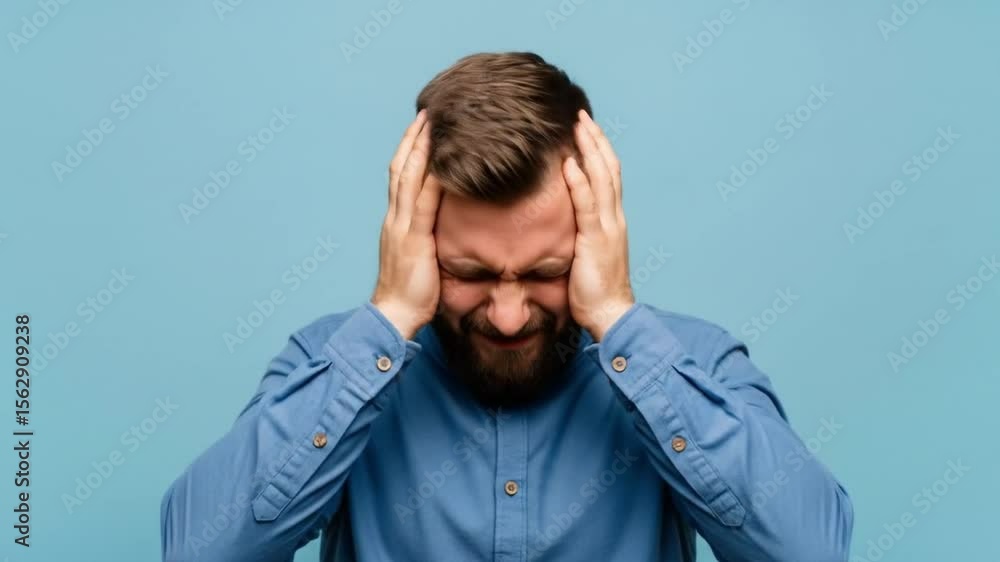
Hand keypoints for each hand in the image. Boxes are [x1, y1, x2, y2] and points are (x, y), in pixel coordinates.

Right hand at [371, 110, 442, 338]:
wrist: (394, 315)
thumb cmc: (412, 291)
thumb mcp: (421, 255)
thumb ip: (429, 235)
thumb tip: (447, 222)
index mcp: (396, 220)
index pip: (401, 175)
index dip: (411, 148)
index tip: (424, 125)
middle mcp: (395, 217)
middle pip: (401, 167)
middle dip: (414, 137)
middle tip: (429, 110)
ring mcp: (402, 226)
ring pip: (408, 178)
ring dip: (421, 148)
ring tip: (434, 123)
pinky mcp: (414, 239)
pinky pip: (423, 203)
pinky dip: (432, 179)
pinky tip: (443, 161)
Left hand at [563, 110, 634, 340]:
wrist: (611, 315)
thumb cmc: (594, 290)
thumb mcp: (585, 254)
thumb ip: (578, 233)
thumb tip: (559, 221)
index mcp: (613, 220)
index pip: (608, 176)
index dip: (598, 149)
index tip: (585, 128)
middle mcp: (615, 218)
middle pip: (608, 168)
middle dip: (595, 139)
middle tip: (581, 114)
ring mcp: (608, 227)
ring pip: (602, 178)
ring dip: (589, 149)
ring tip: (577, 125)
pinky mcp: (596, 240)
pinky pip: (587, 205)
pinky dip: (579, 181)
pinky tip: (569, 162)